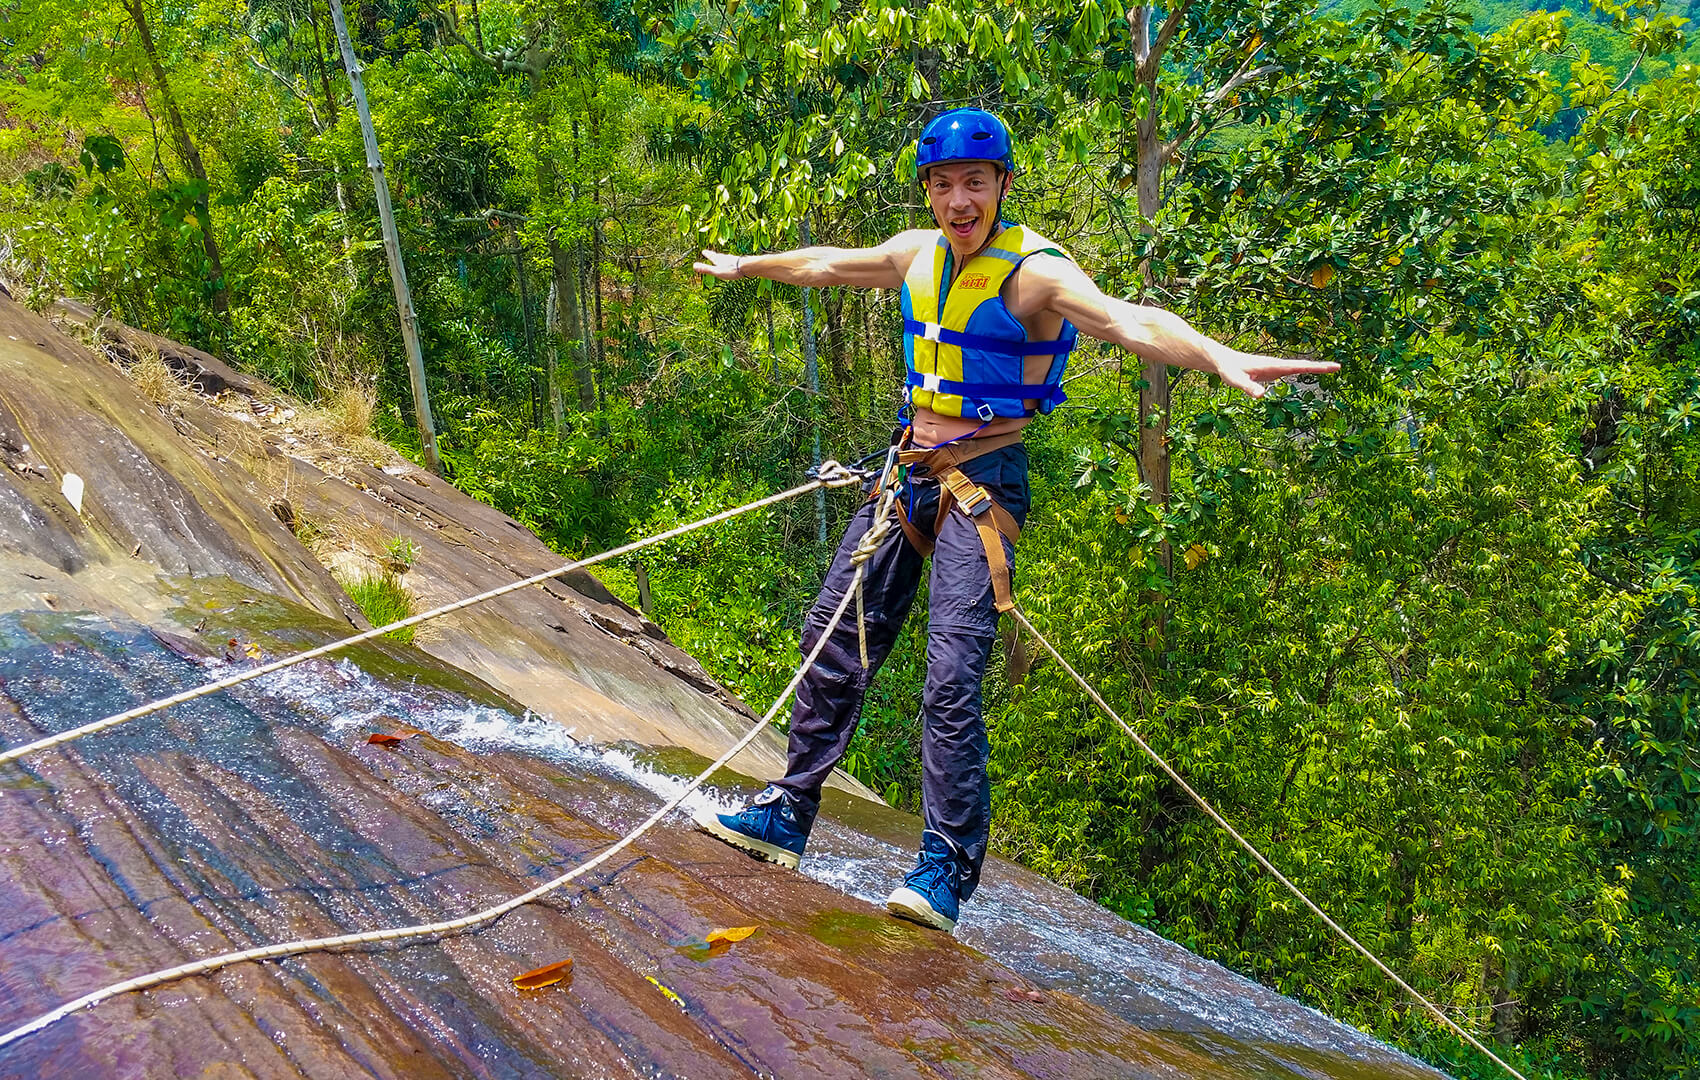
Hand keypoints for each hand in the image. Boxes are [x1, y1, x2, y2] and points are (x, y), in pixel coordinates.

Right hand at [693, 250, 743, 279]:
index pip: (711, 256)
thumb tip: (694, 265)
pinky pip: (733, 261)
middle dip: (714, 255)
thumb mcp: (717, 271)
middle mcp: (726, 258)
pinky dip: (730, 261)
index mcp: (719, 260)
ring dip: (723, 258)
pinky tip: (734, 263)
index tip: (703, 251)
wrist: (747, 267)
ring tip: (722, 258)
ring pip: (726, 258)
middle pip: (718, 256)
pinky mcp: (740, 262)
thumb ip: (706, 269)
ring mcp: (733, 260)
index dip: (707, 254)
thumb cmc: (732, 270)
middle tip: (711, 253)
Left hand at [1211, 347, 1339, 398]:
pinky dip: (1304, 371)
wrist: (1222, 361)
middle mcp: (1277, 365)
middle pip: (1303, 365)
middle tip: (1339, 367)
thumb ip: (1247, 387)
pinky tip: (1310, 372)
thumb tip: (1262, 396)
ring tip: (1332, 369)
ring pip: (1298, 367)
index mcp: (1273, 366)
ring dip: (1315, 368)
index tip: (1333, 366)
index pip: (1299, 366)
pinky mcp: (1272, 372)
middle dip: (1321, 366)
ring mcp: (1275, 368)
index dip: (1316, 367)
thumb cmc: (1228, 370)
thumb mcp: (1236, 380)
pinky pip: (1291, 371)